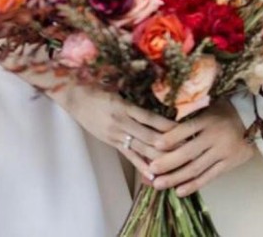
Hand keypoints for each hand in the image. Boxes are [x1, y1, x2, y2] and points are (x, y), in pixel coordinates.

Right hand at [52, 83, 174, 180]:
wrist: (74, 97)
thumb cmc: (97, 88)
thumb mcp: (117, 87)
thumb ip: (135, 95)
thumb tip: (157, 90)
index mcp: (124, 106)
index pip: (150, 118)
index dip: (167, 125)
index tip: (184, 128)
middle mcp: (121, 122)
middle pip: (149, 137)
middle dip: (169, 144)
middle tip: (188, 149)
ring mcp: (115, 134)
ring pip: (141, 149)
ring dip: (159, 157)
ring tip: (176, 164)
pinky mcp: (111, 142)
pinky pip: (129, 156)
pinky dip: (141, 166)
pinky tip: (153, 175)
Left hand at [148, 99, 253, 195]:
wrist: (253, 120)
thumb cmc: (225, 111)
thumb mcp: (209, 106)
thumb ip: (192, 114)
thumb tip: (165, 122)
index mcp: (208, 119)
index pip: (187, 129)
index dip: (171, 138)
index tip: (155, 144)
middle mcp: (214, 136)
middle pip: (188, 152)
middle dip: (168, 162)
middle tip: (151, 169)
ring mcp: (222, 152)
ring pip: (196, 168)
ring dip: (176, 177)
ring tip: (159, 184)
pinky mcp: (229, 164)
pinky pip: (209, 177)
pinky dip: (194, 185)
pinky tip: (179, 191)